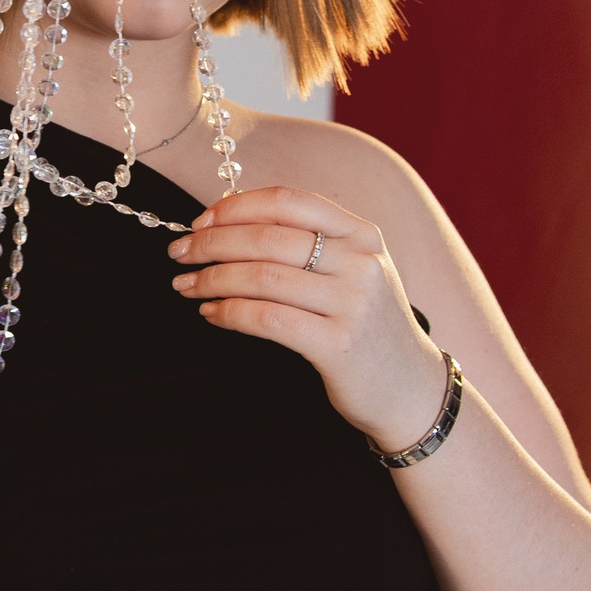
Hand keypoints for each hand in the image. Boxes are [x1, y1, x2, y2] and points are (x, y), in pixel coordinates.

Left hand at [168, 186, 448, 455]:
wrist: (411, 389)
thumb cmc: (369, 325)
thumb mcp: (354, 270)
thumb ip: (311, 242)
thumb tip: (232, 221)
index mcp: (362, 233)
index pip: (289, 201)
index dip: (236, 206)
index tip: (200, 221)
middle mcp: (360, 262)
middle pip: (269, 237)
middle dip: (212, 243)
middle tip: (179, 253)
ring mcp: (353, 304)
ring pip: (263, 277)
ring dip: (213, 279)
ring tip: (186, 286)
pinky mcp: (339, 346)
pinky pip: (268, 319)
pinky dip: (230, 313)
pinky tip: (211, 314)